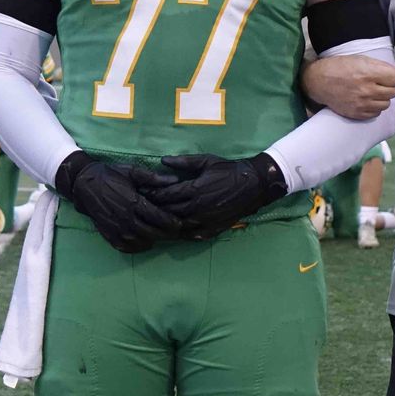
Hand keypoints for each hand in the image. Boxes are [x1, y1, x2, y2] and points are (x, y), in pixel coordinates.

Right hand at [55, 151, 180, 252]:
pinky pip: (127, 247)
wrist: (84, 185)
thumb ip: (153, 178)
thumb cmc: (110, 175)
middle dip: (167, 234)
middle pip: (153, 233)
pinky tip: (144, 241)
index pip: (159, 218)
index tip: (180, 224)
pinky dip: (138, 247)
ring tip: (161, 235)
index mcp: (133, 202)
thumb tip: (174, 180)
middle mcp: (126, 219)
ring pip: (141, 242)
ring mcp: (117, 229)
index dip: (172, 223)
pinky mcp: (109, 235)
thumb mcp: (131, 171)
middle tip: (176, 232)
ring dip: (153, 240)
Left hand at [152, 153, 287, 239]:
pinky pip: (192, 235)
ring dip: (166, 223)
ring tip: (154, 220)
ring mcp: (205, 220)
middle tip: (142, 207)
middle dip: (155, 208)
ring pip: (178, 225)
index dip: (152, 194)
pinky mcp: (213, 229)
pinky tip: (174, 230)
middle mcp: (198, 207)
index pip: (166, 195)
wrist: (253, 185)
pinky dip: (181, 233)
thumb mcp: (206, 161)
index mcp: (194, 189)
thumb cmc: (228, 170)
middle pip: (169, 211)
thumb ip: (184, 161)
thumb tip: (163, 160)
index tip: (141, 192)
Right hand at [300, 55, 394, 119]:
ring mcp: (362, 104)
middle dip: (387, 87)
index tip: (384, 76)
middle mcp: (367, 90)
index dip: (391, 77)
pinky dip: (374, 108)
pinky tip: (366, 101)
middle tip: (377, 84)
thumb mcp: (361, 60)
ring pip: (386, 104)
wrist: (319, 81)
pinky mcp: (357, 114)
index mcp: (369, 73)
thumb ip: (382, 66)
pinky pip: (376, 114)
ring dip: (381, 98)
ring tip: (371, 93)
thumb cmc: (340, 67)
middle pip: (392, 92)